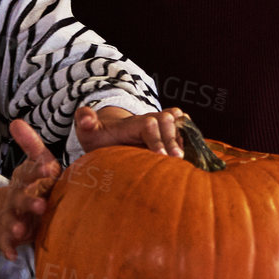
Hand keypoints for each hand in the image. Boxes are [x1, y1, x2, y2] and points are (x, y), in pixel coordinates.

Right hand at [1, 119, 60, 261]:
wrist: (20, 207)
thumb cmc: (37, 181)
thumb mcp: (37, 162)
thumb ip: (31, 144)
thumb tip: (14, 121)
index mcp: (25, 177)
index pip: (31, 171)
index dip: (39, 171)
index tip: (51, 169)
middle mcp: (17, 195)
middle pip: (21, 197)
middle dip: (30, 201)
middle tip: (42, 205)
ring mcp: (13, 215)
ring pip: (13, 220)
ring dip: (16, 225)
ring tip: (21, 231)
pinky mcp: (12, 233)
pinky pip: (7, 241)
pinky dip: (8, 248)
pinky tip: (12, 256)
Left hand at [73, 105, 187, 156]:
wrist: (111, 133)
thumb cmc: (100, 136)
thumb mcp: (88, 131)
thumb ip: (85, 122)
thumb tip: (85, 117)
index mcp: (132, 123)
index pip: (148, 124)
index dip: (155, 138)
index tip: (159, 156)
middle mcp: (151, 120)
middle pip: (167, 121)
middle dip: (172, 139)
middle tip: (176, 160)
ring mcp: (162, 125)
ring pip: (179, 125)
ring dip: (184, 140)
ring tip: (186, 160)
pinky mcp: (170, 133)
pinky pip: (186, 131)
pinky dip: (192, 141)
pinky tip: (194, 159)